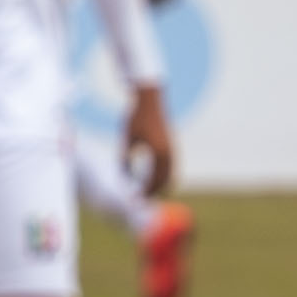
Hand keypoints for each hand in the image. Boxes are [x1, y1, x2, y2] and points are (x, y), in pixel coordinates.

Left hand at [122, 83, 175, 200]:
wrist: (150, 97)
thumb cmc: (136, 116)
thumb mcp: (128, 138)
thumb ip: (126, 157)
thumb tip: (123, 175)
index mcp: (158, 153)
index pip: (153, 181)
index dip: (145, 192)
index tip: (135, 199)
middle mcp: (169, 154)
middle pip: (165, 182)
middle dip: (154, 192)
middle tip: (142, 199)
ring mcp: (173, 149)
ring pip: (170, 175)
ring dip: (160, 184)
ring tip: (147, 191)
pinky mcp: (172, 145)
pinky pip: (170, 166)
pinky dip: (163, 175)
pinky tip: (152, 176)